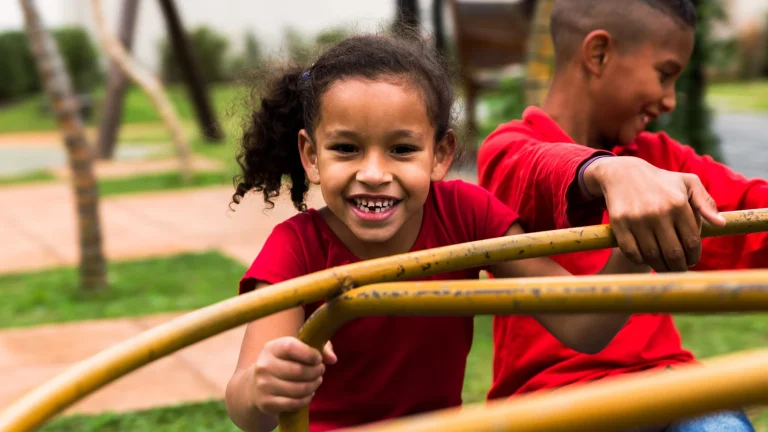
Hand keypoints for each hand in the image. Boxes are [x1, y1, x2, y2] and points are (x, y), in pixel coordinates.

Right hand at [250, 337, 336, 414]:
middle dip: (316, 371)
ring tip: (316, 381)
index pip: (291, 347)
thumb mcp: (298, 349)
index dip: (310, 354)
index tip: (318, 358)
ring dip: (314, 386)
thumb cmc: (285, 362)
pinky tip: (308, 393)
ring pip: (299, 389)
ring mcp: (263, 385)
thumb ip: (320, 347)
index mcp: (272, 348)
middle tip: (320, 371)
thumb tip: (333, 359)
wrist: (256, 385)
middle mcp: (264, 366)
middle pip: (299, 371)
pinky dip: (306, 399)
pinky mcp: (266, 402)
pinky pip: (294, 403)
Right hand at [584, 157, 725, 271]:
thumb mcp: (687, 183)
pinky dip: (640, 259)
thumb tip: (721, 224)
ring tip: (664, 267)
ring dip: (660, 266)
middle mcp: (658, 212)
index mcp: (678, 204)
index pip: (691, 242)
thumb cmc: (661, 181)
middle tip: (679, 270)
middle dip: (678, 267)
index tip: (691, 261)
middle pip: (673, 253)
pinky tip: (646, 258)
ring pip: (652, 255)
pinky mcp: (619, 223)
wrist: (623, 173)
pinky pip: (632, 251)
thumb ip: (706, 202)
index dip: (694, 257)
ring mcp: (637, 219)